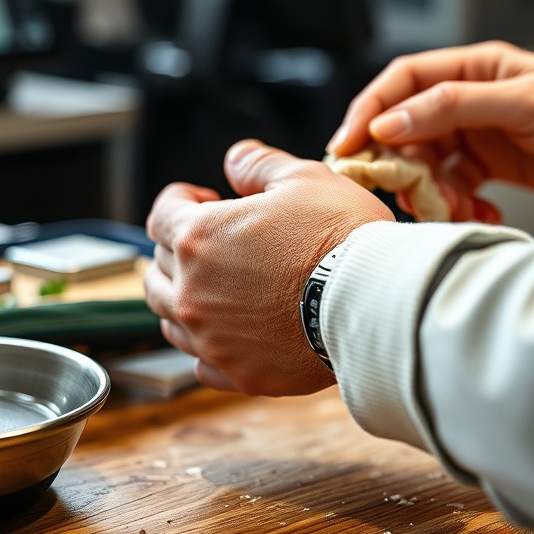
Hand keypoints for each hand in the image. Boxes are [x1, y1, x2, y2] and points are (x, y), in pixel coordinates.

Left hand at [144, 140, 393, 395]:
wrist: (375, 300)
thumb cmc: (343, 236)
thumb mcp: (304, 177)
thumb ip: (258, 164)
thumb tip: (235, 159)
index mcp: (199, 237)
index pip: (160, 214)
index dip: (180, 200)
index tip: (201, 198)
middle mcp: (192, 292)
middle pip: (158, 266)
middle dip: (181, 247)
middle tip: (218, 239)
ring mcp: (211, 339)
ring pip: (170, 317)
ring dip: (186, 295)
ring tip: (219, 283)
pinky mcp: (238, 374)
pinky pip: (201, 361)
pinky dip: (208, 342)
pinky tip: (233, 328)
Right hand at [327, 41, 533, 216]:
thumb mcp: (525, 104)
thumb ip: (454, 107)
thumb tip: (390, 120)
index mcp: (476, 67)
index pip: (404, 81)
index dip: (369, 109)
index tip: (349, 146)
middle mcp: (472, 98)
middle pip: (409, 126)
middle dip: (401, 162)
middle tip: (405, 192)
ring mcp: (481, 134)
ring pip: (430, 162)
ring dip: (433, 190)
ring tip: (455, 208)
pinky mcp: (494, 167)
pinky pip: (455, 185)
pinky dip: (457, 202)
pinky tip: (479, 211)